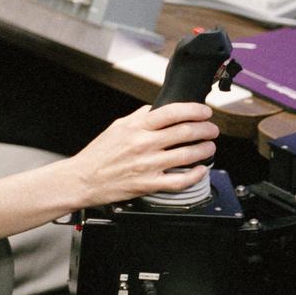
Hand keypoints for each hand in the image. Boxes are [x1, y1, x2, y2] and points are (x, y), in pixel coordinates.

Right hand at [70, 102, 218, 207]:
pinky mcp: (148, 185)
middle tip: (212, 129)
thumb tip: (158, 109)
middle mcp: (144, 144)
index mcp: (136, 127)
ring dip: (204, 150)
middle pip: (185, 132)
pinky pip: (179, 180)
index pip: (172, 112)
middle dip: (205, 129)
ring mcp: (148, 165)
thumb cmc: (98, 154)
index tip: (205, 112)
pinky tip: (200, 170)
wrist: (83, 179)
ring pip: (187, 155)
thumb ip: (139, 117)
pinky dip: (195, 175)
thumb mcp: (117, 126)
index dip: (194, 110)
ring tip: (210, 147)